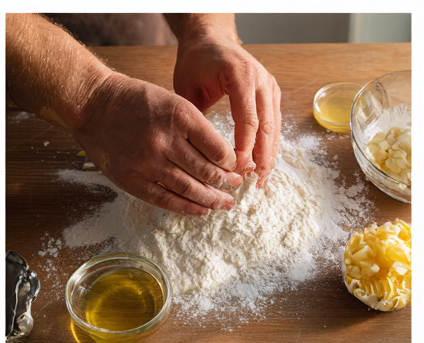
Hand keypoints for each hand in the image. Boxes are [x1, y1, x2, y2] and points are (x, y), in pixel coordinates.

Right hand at [72, 73, 241, 215]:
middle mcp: (165, 140)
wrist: (94, 107)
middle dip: (225, 183)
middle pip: (205, 170)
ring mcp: (148, 163)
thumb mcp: (170, 101)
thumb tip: (218, 155)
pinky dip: (186, 207)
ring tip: (224, 204)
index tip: (235, 166)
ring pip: (188, 188)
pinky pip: (165, 200)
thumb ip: (191, 126)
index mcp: (179, 115)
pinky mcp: (133, 180)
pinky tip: (200, 210)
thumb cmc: (134, 101)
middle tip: (236, 188)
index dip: (230, 162)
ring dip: (210, 199)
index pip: (216, 147)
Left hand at [172, 33, 280, 182]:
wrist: (211, 39)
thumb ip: (194, 120)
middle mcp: (260, 79)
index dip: (244, 149)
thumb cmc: (196, 63)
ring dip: (268, 155)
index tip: (236, 171)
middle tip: (254, 183)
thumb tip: (195, 156)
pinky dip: (269, 145)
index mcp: (240, 76)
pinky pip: (274, 123)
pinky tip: (263, 165)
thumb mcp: (187, 89)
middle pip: (266, 126)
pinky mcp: (271, 93)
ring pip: (274, 127)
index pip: (248, 120)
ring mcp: (269, 85)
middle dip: (261, 158)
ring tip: (260, 180)